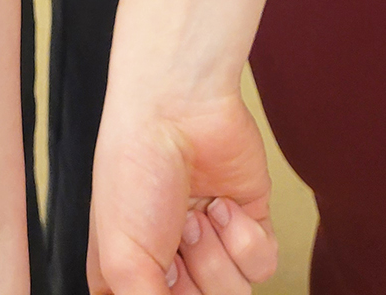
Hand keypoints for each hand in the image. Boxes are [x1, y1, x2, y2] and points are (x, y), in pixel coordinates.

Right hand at [89, 88, 276, 293]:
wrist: (177, 108)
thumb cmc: (135, 171)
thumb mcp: (123, 260)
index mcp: (128, 277)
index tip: (168, 276)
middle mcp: (170, 265)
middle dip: (191, 283)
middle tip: (176, 241)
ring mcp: (211, 244)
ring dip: (216, 257)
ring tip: (196, 216)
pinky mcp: (247, 222)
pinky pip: (261, 265)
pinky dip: (243, 238)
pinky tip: (221, 205)